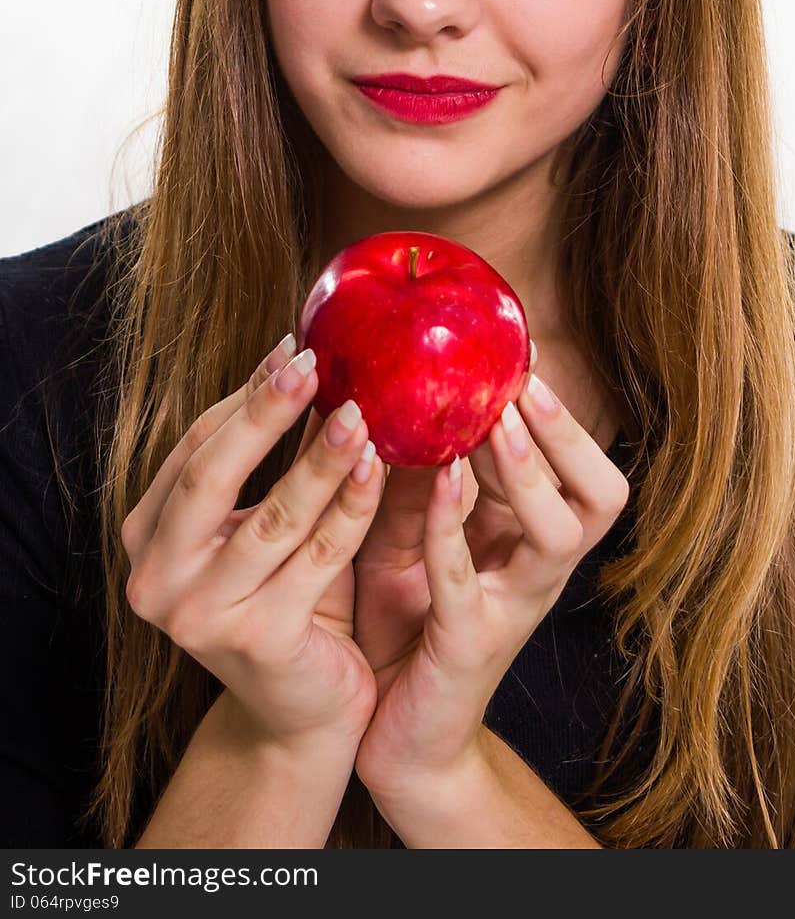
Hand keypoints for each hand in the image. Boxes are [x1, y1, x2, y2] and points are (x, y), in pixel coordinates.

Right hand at [121, 335, 383, 751]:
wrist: (304, 714)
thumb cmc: (290, 601)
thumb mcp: (267, 525)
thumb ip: (271, 460)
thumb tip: (302, 361)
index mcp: (147, 538)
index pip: (194, 449)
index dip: (245, 396)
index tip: (294, 348)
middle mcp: (157, 578)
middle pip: (213, 473)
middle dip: (267, 411)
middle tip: (316, 363)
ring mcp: (202, 615)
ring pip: (274, 515)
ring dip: (320, 456)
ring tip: (361, 410)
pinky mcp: (259, 640)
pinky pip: (318, 557)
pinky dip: (352, 507)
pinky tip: (379, 468)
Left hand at [352, 356, 630, 795]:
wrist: (392, 737)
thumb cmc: (403, 619)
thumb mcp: (410, 528)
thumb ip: (419, 470)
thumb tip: (399, 383)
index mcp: (533, 535)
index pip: (584, 468)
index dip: (564, 415)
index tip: (527, 353)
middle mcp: (540, 570)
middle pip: (599, 496)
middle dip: (565, 434)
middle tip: (523, 384)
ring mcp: (512, 608)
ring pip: (557, 534)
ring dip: (525, 473)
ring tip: (493, 426)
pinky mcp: (469, 645)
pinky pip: (469, 581)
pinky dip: (455, 529)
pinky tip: (440, 482)